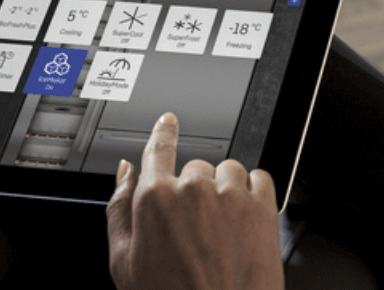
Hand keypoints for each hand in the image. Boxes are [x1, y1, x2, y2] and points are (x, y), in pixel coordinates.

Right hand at [107, 113, 283, 289]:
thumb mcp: (123, 261)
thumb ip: (119, 208)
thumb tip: (123, 173)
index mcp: (155, 198)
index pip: (157, 148)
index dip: (163, 132)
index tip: (169, 122)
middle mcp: (194, 189)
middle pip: (194, 167)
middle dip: (194, 190)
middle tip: (195, 228)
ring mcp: (231, 195)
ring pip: (228, 170)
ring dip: (225, 189)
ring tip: (221, 229)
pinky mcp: (264, 207)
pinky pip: (259, 178)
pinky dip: (253, 192)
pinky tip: (244, 220)